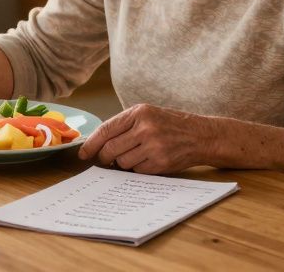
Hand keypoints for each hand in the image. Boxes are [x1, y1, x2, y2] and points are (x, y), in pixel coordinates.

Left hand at [78, 104, 221, 174]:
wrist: (200, 136)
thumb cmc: (170, 125)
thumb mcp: (148, 115)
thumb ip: (124, 126)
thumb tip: (97, 144)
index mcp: (139, 113)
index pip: (106, 130)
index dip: (91, 144)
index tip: (83, 154)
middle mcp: (145, 128)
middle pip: (110, 149)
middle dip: (104, 158)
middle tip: (105, 160)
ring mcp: (154, 146)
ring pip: (122, 162)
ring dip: (123, 164)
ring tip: (135, 156)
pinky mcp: (161, 162)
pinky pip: (137, 171)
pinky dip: (138, 169)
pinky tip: (147, 161)